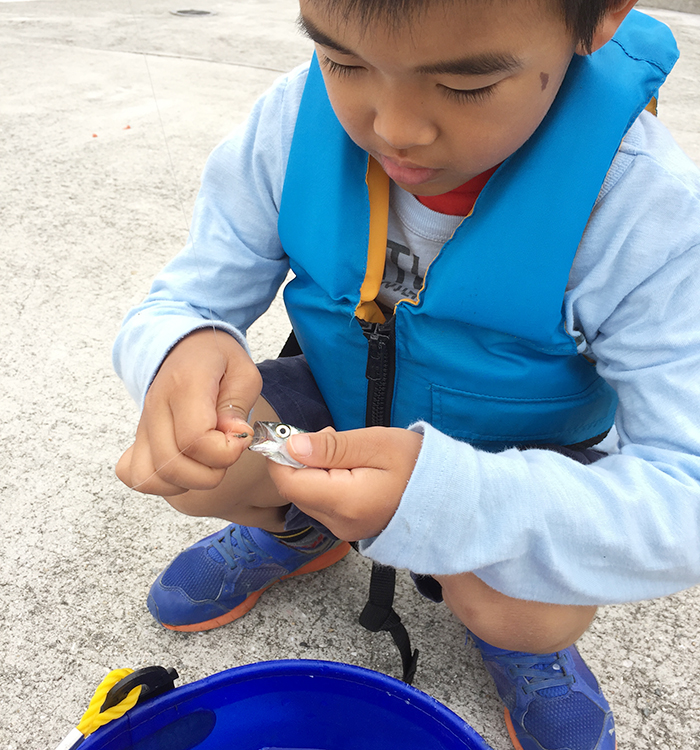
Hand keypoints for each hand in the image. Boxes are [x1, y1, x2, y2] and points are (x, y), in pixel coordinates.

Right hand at [116, 329, 260, 495]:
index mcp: (185, 385)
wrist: (186, 345)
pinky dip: (161, 482)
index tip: (240, 439)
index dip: (225, 452)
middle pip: (171, 466)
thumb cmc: (218, 359)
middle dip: (209, 473)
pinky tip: (185, 466)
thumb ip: (238, 406)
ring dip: (186, 481)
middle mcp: (156, 407)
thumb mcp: (243, 373)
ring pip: (149, 478)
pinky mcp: (137, 438)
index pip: (194, 440)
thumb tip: (235, 437)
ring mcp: (142, 425)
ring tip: (207, 462)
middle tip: (226, 452)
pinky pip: (134, 475)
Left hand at [266, 426, 422, 539]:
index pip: (288, 481)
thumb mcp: (376, 444)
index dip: (280, 455)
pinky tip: (349, 467)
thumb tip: (292, 446)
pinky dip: (326, 481)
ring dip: (314, 470)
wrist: (449, 496)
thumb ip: (331, 446)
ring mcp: (344, 529)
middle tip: (328, 435)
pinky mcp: (349, 528)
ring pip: (307, 495)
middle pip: (295, 489)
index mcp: (345, 502)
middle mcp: (339, 523)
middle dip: (299, 460)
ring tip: (346, 451)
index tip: (289, 432)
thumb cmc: (418, 464)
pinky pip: (323, 503)